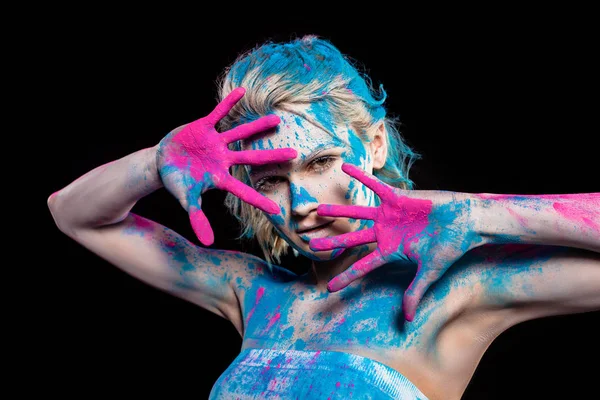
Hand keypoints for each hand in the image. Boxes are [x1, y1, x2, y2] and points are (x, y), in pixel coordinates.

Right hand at [156, 87, 296, 245]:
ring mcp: (216, 143)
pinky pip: (218, 113)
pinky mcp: (204, 127)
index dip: (258, 200)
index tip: (276, 209)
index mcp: (220, 178)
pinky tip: (241, 92)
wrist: (162, 161)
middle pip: (251, 158)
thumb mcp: (185, 199)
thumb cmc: (177, 182)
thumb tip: (208, 242)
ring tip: (277, 120)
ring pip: (240, 133)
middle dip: (272, 157)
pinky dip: (228, 104)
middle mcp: (223, 159)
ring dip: (257, 127)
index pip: (243, 191)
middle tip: (295, 154)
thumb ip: (197, 218)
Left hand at [309, 163, 480, 320]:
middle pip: (353, 239)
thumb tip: (407, 319)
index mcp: (391, 251)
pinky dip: (360, 176)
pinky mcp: (397, 197)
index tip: (329, 288)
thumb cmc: (450, 247)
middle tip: (312, 246)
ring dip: (339, 211)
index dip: (346, 277)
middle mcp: (386, 233)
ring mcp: (389, 214)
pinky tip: (344, 167)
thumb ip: (415, 292)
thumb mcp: (429, 272)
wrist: (465, 222)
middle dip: (333, 243)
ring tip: (319, 210)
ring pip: (358, 213)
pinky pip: (374, 185)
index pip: (363, 266)